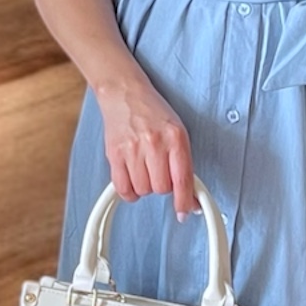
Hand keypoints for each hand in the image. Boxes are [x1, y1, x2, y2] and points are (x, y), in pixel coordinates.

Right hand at [95, 73, 197, 219]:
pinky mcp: (114, 154)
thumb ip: (184, 164)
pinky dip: (130, 191)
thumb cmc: (153, 112)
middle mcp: (154, 143)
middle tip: (160, 172)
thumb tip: (191, 196)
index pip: (182, 179)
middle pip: (161, 188)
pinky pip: (124, 189)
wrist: (124, 93)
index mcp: (175, 137)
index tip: (186, 212)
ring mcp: (132, 149)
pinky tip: (133, 179)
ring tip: (145, 169)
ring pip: (143, 190)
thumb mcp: (177, 132)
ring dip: (146, 186)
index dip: (185, 201)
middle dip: (163, 186)